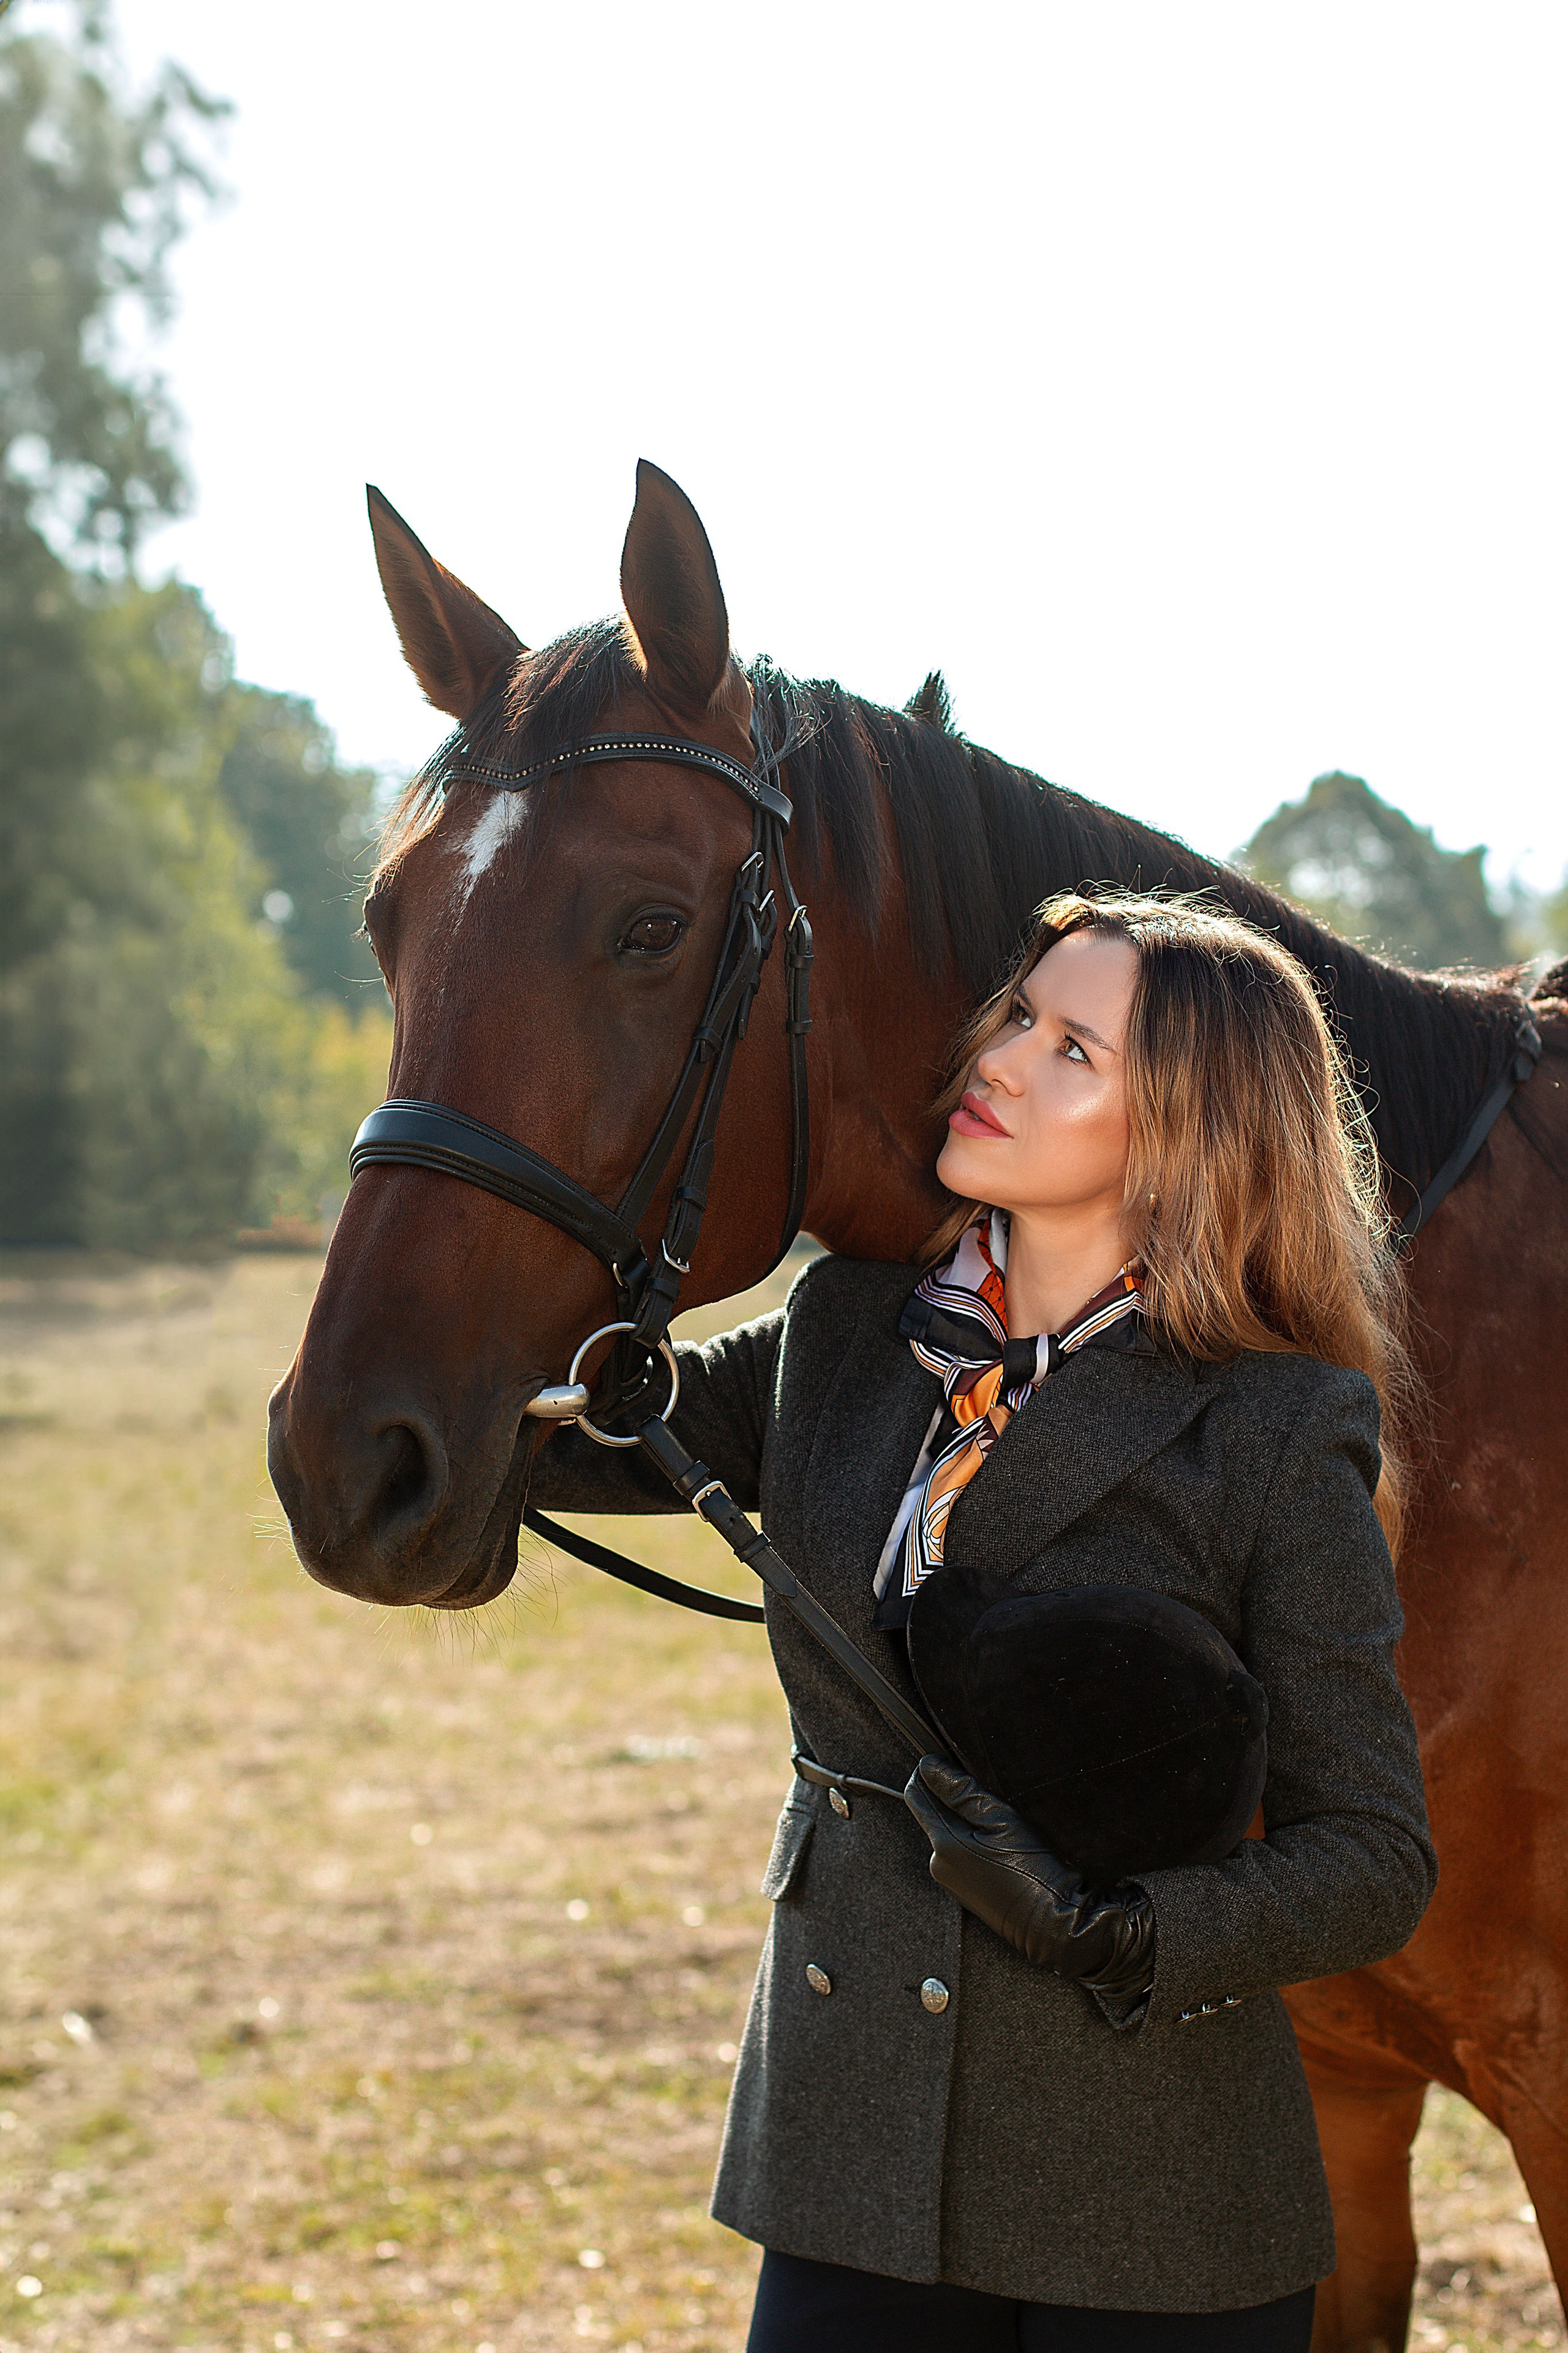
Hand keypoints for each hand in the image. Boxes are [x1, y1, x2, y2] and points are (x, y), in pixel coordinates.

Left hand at [904, 1756, 1155, 2002]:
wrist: (1054, 1923)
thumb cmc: (1034, 1870)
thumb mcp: (1002, 1819)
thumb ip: (961, 1791)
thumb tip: (929, 1765)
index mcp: (944, 1844)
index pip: (917, 1796)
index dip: (928, 1773)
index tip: (947, 1758)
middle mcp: (938, 1863)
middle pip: (932, 1813)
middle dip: (949, 1795)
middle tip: (984, 1788)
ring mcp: (950, 1880)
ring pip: (947, 1832)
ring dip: (963, 1818)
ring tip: (997, 1817)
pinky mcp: (964, 1891)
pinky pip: (958, 1853)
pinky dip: (972, 1839)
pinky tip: (999, 1842)